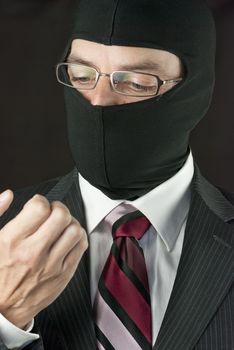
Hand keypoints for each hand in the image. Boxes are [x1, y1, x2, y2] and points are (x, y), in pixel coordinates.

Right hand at [0, 190, 87, 328]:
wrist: (2, 309)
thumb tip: (8, 195)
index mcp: (12, 241)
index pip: (39, 208)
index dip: (40, 201)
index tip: (37, 206)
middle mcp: (33, 252)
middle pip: (61, 216)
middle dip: (58, 208)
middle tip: (52, 212)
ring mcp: (51, 265)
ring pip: (75, 230)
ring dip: (70, 222)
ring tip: (61, 225)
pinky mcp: (63, 275)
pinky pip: (81, 247)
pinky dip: (78, 237)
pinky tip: (68, 238)